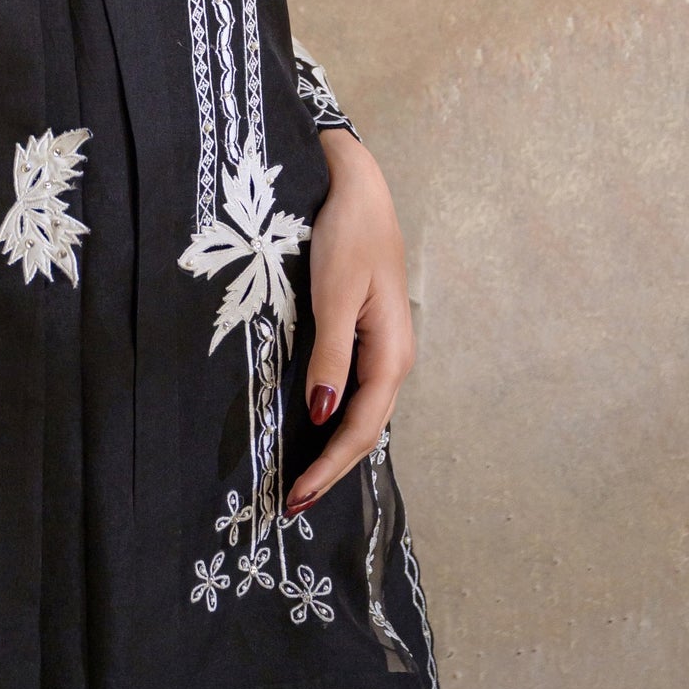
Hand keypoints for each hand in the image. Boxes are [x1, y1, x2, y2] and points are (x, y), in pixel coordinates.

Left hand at [284, 131, 414, 515]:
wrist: (358, 186)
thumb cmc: (347, 234)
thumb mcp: (333, 294)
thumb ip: (331, 356)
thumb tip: (325, 415)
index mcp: (392, 354)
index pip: (361, 428)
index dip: (330, 466)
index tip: (297, 496)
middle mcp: (395, 359)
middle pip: (366, 429)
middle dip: (333, 468)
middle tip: (293, 503)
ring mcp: (384, 348)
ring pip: (363, 413)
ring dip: (336, 449)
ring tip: (304, 480)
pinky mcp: (369, 335)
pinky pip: (358, 391)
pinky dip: (338, 420)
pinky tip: (319, 430)